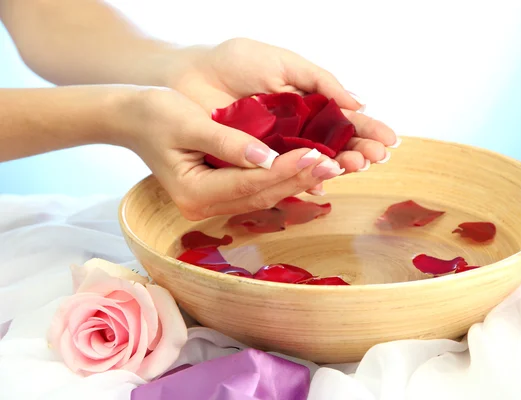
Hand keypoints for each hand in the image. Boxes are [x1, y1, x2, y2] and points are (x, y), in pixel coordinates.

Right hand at [113, 86, 344, 220]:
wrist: (132, 120)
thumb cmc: (154, 114)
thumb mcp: (188, 122)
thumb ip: (228, 142)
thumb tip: (268, 157)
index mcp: (193, 193)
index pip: (249, 184)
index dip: (285, 170)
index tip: (317, 154)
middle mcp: (202, 206)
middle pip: (260, 196)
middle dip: (298, 179)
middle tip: (334, 163)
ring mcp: (210, 204)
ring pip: (262, 197)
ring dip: (296, 182)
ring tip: (328, 167)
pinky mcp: (218, 195)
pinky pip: (256, 192)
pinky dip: (282, 179)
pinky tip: (305, 169)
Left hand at [157, 38, 399, 173]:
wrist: (188, 76)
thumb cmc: (233, 63)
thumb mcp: (282, 63)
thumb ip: (319, 81)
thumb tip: (357, 102)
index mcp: (306, 105)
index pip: (344, 121)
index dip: (367, 131)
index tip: (389, 141)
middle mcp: (295, 130)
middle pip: (334, 146)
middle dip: (357, 152)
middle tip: (375, 158)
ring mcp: (276, 148)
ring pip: (312, 163)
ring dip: (337, 167)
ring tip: (354, 167)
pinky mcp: (255, 163)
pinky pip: (282, 177)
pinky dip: (301, 182)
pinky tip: (319, 183)